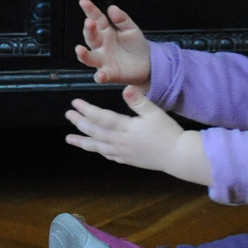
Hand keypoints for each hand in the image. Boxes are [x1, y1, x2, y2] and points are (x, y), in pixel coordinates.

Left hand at [65, 86, 210, 184]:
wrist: (178, 156)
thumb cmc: (168, 132)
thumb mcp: (155, 113)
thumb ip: (139, 101)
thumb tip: (126, 88)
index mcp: (126, 128)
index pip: (101, 117)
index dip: (86, 110)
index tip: (75, 103)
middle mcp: (120, 141)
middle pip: (95, 131)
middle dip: (80, 123)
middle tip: (68, 114)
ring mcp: (123, 152)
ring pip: (98, 146)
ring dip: (82, 141)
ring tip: (69, 138)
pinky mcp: (129, 159)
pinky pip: (109, 155)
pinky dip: (99, 151)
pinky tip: (95, 149)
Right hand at [74, 0, 150, 87]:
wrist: (147, 64)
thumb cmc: (136, 45)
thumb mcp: (131, 29)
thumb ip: (122, 19)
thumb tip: (111, 8)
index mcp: (106, 31)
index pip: (96, 19)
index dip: (90, 10)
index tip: (83, 1)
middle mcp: (101, 45)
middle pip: (91, 37)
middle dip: (88, 30)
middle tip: (89, 22)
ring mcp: (103, 60)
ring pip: (89, 57)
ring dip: (83, 54)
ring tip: (79, 49)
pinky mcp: (109, 74)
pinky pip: (101, 76)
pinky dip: (100, 76)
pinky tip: (101, 75)